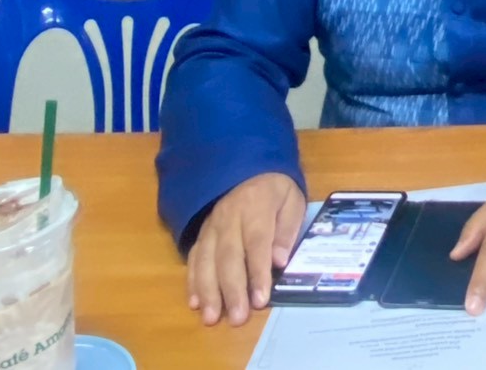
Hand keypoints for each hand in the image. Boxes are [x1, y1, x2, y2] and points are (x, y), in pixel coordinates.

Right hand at [185, 172, 305, 325]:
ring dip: (208, 291)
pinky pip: (194, 258)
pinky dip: (193, 282)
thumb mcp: (292, 201)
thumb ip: (287, 230)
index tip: (261, 299)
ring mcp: (211, 226)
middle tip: (237, 317)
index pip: (256, 242)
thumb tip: (279, 261)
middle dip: (232, 289)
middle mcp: (229, 217)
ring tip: (212, 317)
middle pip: (229, 256)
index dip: (258, 272)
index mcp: (256, 206)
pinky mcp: (201, 234)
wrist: (247, 168)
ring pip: (207, 260)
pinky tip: (194, 303)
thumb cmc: (275, 190)